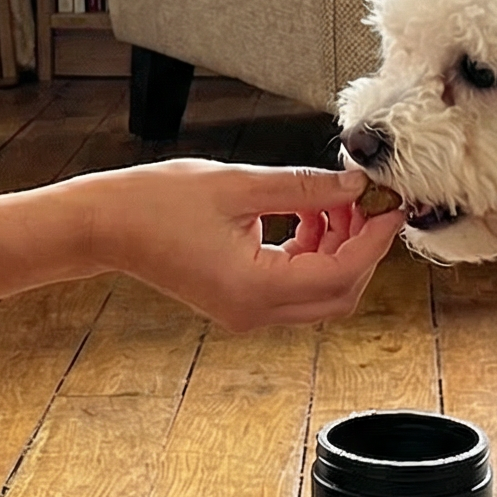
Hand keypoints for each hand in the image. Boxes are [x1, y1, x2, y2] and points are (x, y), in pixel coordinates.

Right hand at [71, 161, 405, 330]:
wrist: (105, 226)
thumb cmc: (157, 202)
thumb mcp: (239, 185)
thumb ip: (304, 188)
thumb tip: (355, 184)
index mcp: (256, 288)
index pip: (341, 274)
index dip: (374, 240)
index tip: (391, 205)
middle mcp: (255, 311)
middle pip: (339, 294)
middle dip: (361, 247)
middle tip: (366, 199)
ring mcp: (246, 312)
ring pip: (320, 292)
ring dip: (338, 248)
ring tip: (333, 198)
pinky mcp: (239, 301)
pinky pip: (294, 285)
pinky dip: (312, 252)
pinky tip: (307, 213)